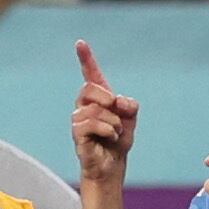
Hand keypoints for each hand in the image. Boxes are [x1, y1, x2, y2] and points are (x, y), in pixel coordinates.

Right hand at [69, 41, 137, 186]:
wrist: (112, 164)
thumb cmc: (118, 141)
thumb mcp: (131, 118)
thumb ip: (129, 105)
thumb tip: (116, 101)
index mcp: (99, 98)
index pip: (90, 75)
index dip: (86, 58)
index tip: (80, 43)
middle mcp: (85, 105)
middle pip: (89, 88)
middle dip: (107, 98)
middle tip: (116, 111)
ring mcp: (78, 119)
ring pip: (95, 109)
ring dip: (113, 122)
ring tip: (115, 133)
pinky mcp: (77, 134)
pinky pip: (91, 123)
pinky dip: (108, 130)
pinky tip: (109, 137)